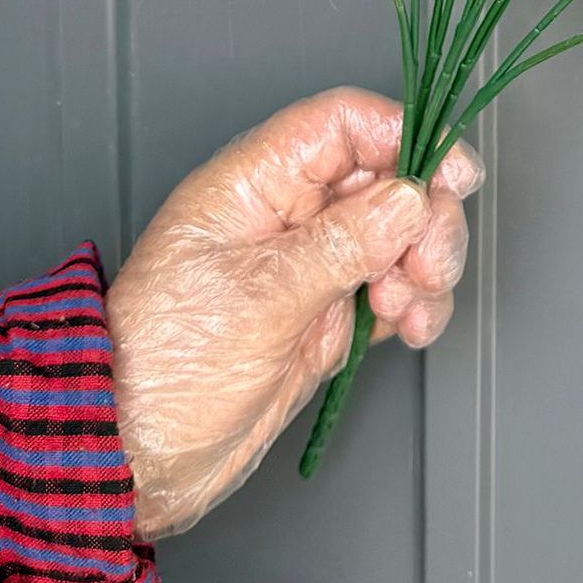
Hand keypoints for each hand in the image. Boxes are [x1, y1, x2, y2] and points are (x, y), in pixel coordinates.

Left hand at [107, 88, 480, 539]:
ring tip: (413, 307)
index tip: (451, 175)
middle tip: (428, 266)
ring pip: (400, 232)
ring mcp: (310, 262)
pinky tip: (413, 328)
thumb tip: (410, 198)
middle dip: (425, 216)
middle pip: (386, 177)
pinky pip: (392, 286)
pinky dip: (418, 303)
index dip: (403, 136)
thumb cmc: (162, 367)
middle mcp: (289, 213)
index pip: (342, 125)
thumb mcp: (256, 299)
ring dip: (426, 263)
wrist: (131, 458)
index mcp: (255, 182)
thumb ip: (340, 245)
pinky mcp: (326, 311)